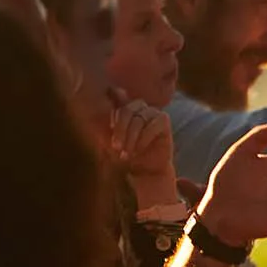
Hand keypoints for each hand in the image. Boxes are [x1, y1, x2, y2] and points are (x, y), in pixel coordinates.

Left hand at [108, 89, 179, 208]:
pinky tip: (140, 149)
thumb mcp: (108, 139)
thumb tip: (103, 98)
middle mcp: (138, 107)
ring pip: (139, 118)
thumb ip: (103, 122)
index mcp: (124, 109)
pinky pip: (153, 124)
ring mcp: (152, 112)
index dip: (113, 102)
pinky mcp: (163, 120)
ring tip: (128, 153)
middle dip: (120, 130)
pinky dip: (144, 138)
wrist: (143, 171)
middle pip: (127, 109)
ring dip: (131, 137)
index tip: (109, 125)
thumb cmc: (124, 155)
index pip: (117, 95)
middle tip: (117, 148)